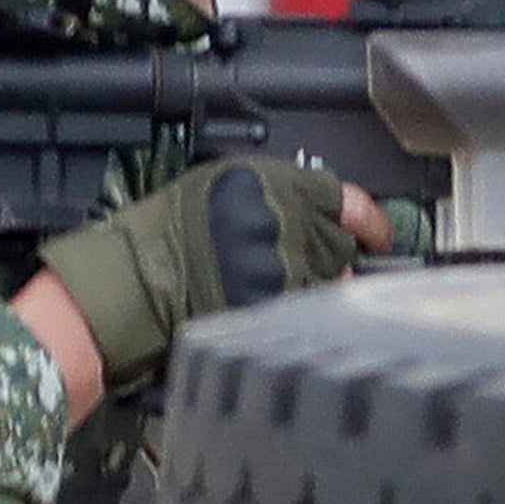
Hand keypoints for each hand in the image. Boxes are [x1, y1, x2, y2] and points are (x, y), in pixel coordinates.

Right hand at [27, 150, 380, 404]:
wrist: (127, 286)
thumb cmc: (161, 240)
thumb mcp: (222, 190)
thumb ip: (281, 199)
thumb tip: (336, 223)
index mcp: (266, 183)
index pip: (342, 197)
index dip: (368, 220)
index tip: (377, 234)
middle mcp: (279, 219)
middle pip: (342, 244)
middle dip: (333, 260)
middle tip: (304, 270)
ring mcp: (280, 267)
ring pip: (330, 284)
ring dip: (315, 292)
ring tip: (271, 292)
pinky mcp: (273, 310)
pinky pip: (306, 316)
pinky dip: (296, 320)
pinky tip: (269, 318)